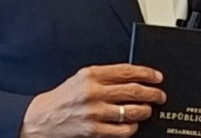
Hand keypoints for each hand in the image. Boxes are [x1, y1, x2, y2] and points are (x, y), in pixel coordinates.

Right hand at [20, 64, 166, 137]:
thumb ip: (105, 76)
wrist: (40, 119)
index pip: (127, 71)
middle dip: (152, 93)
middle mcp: (93, 92)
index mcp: (91, 74)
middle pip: (133, 90)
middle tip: (160, 95)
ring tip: (148, 110)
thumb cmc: (63, 98)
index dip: (147, 73)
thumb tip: (134, 78)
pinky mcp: (93, 130)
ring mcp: (94, 112)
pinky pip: (122, 130)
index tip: (157, 77)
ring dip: (145, 111)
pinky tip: (133, 125)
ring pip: (131, 111)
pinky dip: (132, 128)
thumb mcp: (81, 79)